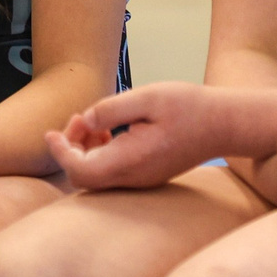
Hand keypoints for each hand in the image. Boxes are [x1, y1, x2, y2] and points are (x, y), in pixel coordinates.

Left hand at [45, 82, 232, 192]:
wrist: (225, 124)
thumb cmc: (190, 107)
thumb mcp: (148, 96)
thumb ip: (111, 109)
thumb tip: (85, 119)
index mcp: (131, 159)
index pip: (80, 170)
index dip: (60, 152)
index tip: (51, 132)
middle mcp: (134, 177)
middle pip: (83, 178)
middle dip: (70, 150)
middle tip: (77, 120)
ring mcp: (141, 180)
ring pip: (97, 177)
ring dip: (85, 150)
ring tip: (93, 122)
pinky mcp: (147, 176)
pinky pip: (112, 173)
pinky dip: (100, 153)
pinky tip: (109, 131)